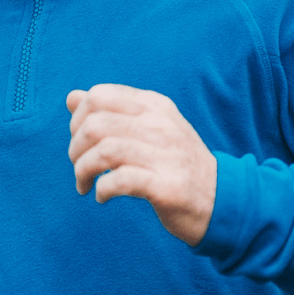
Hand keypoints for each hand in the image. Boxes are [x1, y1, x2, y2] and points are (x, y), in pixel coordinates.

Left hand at [65, 85, 218, 244]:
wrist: (221, 197)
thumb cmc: (175, 162)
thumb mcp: (148, 127)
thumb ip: (111, 111)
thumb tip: (72, 97)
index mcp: (154, 106)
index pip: (98, 96)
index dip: (77, 120)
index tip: (80, 142)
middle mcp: (161, 125)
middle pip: (95, 125)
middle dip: (75, 149)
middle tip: (80, 168)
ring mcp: (166, 155)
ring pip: (104, 151)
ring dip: (83, 171)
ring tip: (85, 184)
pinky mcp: (167, 186)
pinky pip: (120, 180)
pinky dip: (102, 189)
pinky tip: (102, 196)